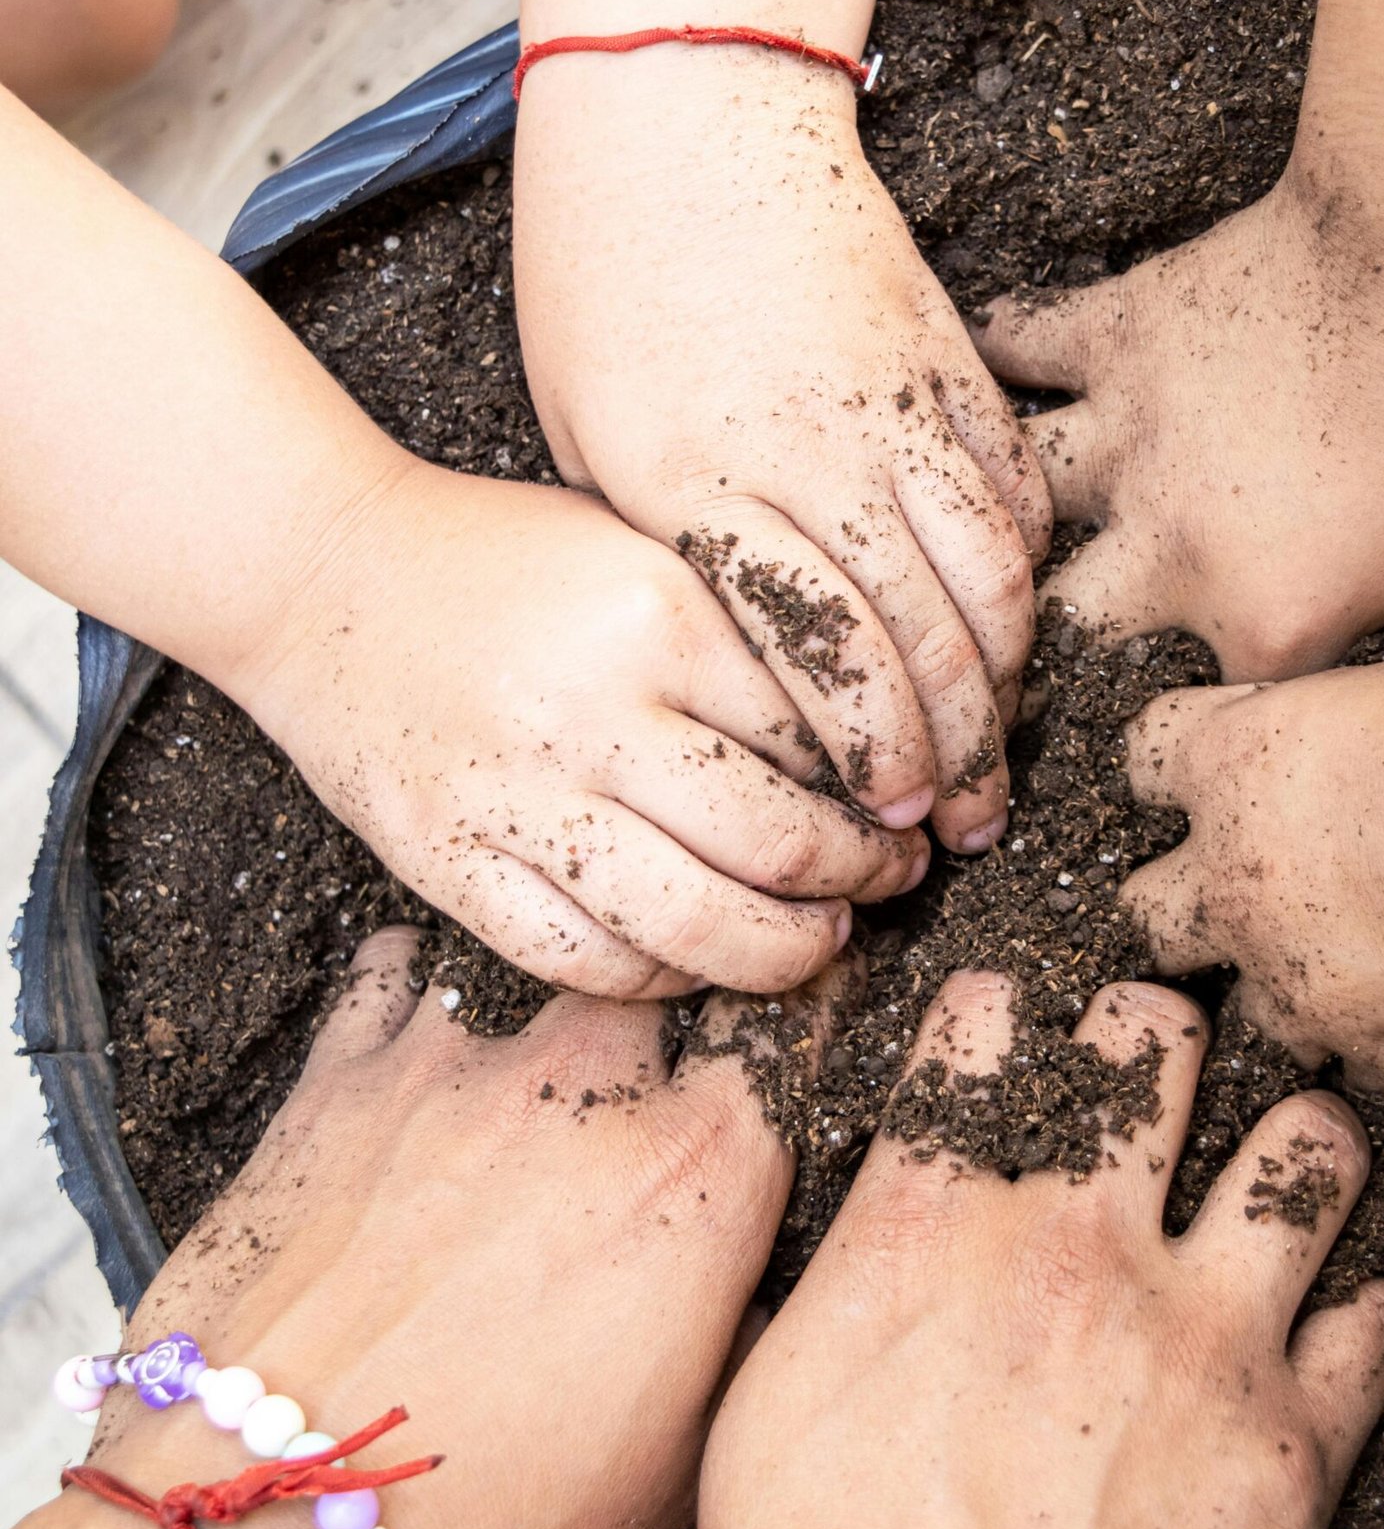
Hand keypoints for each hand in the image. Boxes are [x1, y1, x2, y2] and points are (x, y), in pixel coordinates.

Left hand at [4, 929, 855, 1528]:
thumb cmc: (491, 1528)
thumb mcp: (687, 1470)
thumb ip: (749, 1335)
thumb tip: (760, 1278)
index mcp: (700, 1175)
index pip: (795, 1029)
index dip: (804, 1022)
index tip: (797, 1037)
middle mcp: (587, 1090)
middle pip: (669, 982)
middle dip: (676, 1020)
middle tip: (655, 1083)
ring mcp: (454, 1070)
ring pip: (536, 974)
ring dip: (549, 1019)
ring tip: (533, 1079)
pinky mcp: (337, 1084)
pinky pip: (389, 980)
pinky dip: (412, 992)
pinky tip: (418, 1035)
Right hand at [236, 466, 924, 996]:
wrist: (320, 575)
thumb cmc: (508, 561)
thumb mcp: (643, 551)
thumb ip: (748, 634)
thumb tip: (879, 750)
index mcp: (657, 613)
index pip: (824, 731)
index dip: (894, 786)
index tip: (919, 806)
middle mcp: (591, 709)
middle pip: (781, 841)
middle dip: (864, 879)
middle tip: (892, 879)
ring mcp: (514, 797)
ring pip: (696, 923)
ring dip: (788, 952)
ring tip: (823, 942)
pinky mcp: (451, 862)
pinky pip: (587, 958)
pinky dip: (665, 977)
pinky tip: (703, 958)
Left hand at [515, 48, 1051, 852]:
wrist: (680, 107)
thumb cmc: (603, 283)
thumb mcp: (597, 443)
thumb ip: (683, 557)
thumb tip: (754, 672)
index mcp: (708, 481)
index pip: (822, 654)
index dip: (869, 751)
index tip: (885, 815)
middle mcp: (818, 449)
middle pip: (925, 631)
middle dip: (955, 746)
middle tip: (965, 822)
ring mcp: (898, 399)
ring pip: (992, 568)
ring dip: (1006, 673)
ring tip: (1000, 744)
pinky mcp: (947, 358)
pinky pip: (1016, 484)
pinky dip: (1028, 566)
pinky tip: (1018, 624)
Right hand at [690, 973, 1383, 1528]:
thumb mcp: (768, 1404)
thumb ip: (858, 1270)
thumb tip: (903, 1211)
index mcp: (931, 1225)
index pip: (992, 1021)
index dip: (1005, 1013)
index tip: (1015, 1031)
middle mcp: (1073, 1249)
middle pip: (1158, 1037)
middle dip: (1155, 1036)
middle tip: (1150, 1073)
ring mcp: (1199, 1338)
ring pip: (1306, 1146)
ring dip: (1293, 1143)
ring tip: (1276, 1168)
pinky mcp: (1292, 1446)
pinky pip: (1372, 1318)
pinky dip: (1354, 1312)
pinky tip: (1320, 1331)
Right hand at [972, 174, 1383, 679]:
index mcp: (1263, 625)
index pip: (1204, 704)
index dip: (1197, 707)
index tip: (1194, 704)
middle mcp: (1169, 550)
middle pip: (1069, 627)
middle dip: (1057, 637)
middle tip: (1048, 633)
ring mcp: (1130, 444)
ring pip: (1020, 502)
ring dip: (1009, 511)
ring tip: (986, 517)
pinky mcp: (1116, 341)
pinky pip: (1024, 346)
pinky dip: (998, 349)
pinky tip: (972, 356)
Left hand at [1122, 620, 1383, 1085]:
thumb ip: (1357, 691)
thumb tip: (1368, 700)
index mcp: (1235, 760)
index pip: (1143, 760)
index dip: (1178, 764)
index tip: (1213, 769)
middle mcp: (1235, 875)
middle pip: (1144, 909)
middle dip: (1189, 898)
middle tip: (1247, 884)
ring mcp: (1295, 974)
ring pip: (1238, 1002)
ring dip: (1279, 978)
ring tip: (1345, 953)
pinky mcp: (1370, 1047)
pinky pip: (1343, 1056)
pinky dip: (1369, 1033)